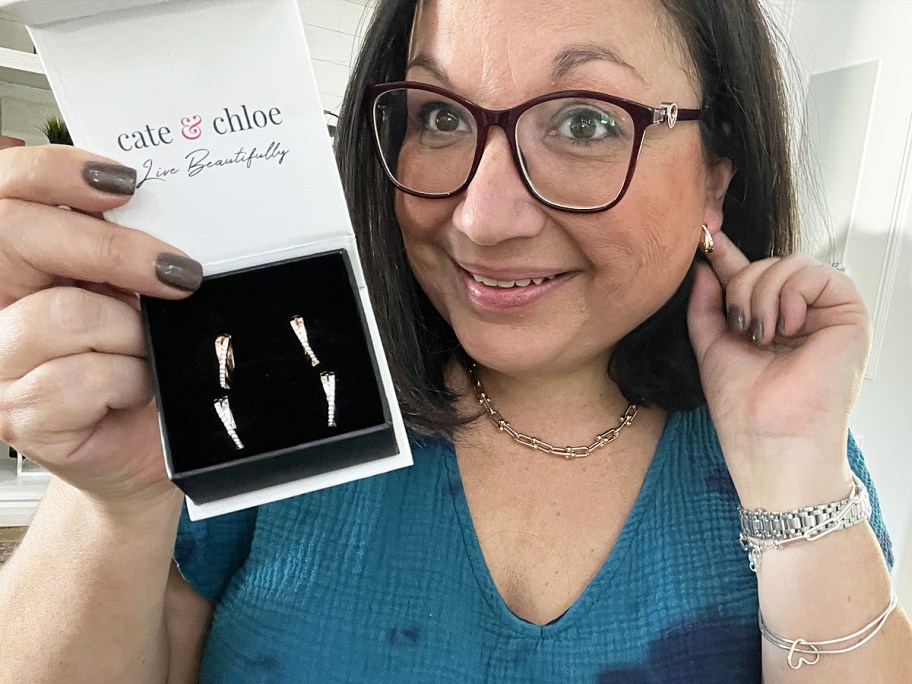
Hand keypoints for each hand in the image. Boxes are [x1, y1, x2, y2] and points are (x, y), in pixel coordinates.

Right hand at [0, 145, 201, 507]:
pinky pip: (81, 376)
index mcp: (16, 259)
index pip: (5, 188)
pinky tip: (135, 389)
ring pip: (62, 313)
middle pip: (15, 235)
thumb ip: (118, 244)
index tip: (124, 181)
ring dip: (130, 331)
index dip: (54, 172)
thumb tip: (146, 202)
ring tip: (145, 349)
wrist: (147, 441)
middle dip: (111, 248)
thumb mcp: (131, 288)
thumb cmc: (140, 362)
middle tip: (176, 272)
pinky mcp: (16, 415)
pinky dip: (130, 379)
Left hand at [687, 231, 868, 506]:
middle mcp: (798, 313)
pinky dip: (787, 294)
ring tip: (760, 334)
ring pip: (787, 263)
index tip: (703, 232)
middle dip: (741, 286)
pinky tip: (782, 327)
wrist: (768, 438)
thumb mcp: (712, 344)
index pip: (749, 273)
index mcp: (768, 320)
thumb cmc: (744, 405)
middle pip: (766, 263)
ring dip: (760, 294)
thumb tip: (704, 265)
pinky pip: (813, 272)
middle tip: (740, 325)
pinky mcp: (848, 313)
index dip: (726, 253)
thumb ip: (707, 303)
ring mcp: (824, 312)